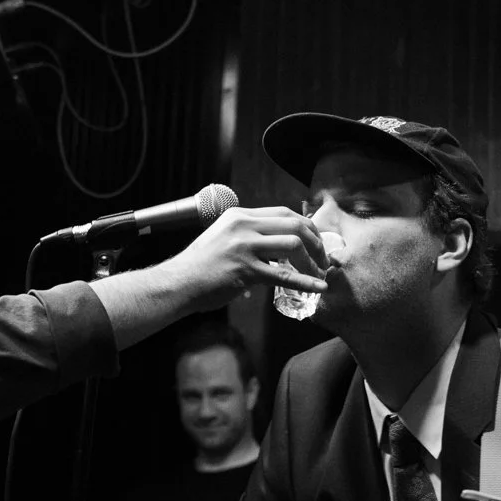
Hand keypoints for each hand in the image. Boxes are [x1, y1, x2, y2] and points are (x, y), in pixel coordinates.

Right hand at [163, 206, 328, 311]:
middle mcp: (243, 226)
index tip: (316, 240)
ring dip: (312, 260)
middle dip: (316, 241)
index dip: (306, 226)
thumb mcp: (223, 238)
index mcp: (239, 216)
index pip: (283, 213)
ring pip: (293, 245)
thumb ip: (247, 236)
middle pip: (294, 225)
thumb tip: (276, 246)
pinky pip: (284, 275)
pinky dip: (306, 282)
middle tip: (323, 258)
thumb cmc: (199, 266)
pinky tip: (317, 287)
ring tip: (319, 273)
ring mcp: (244, 247)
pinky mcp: (245, 270)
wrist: (178, 283)